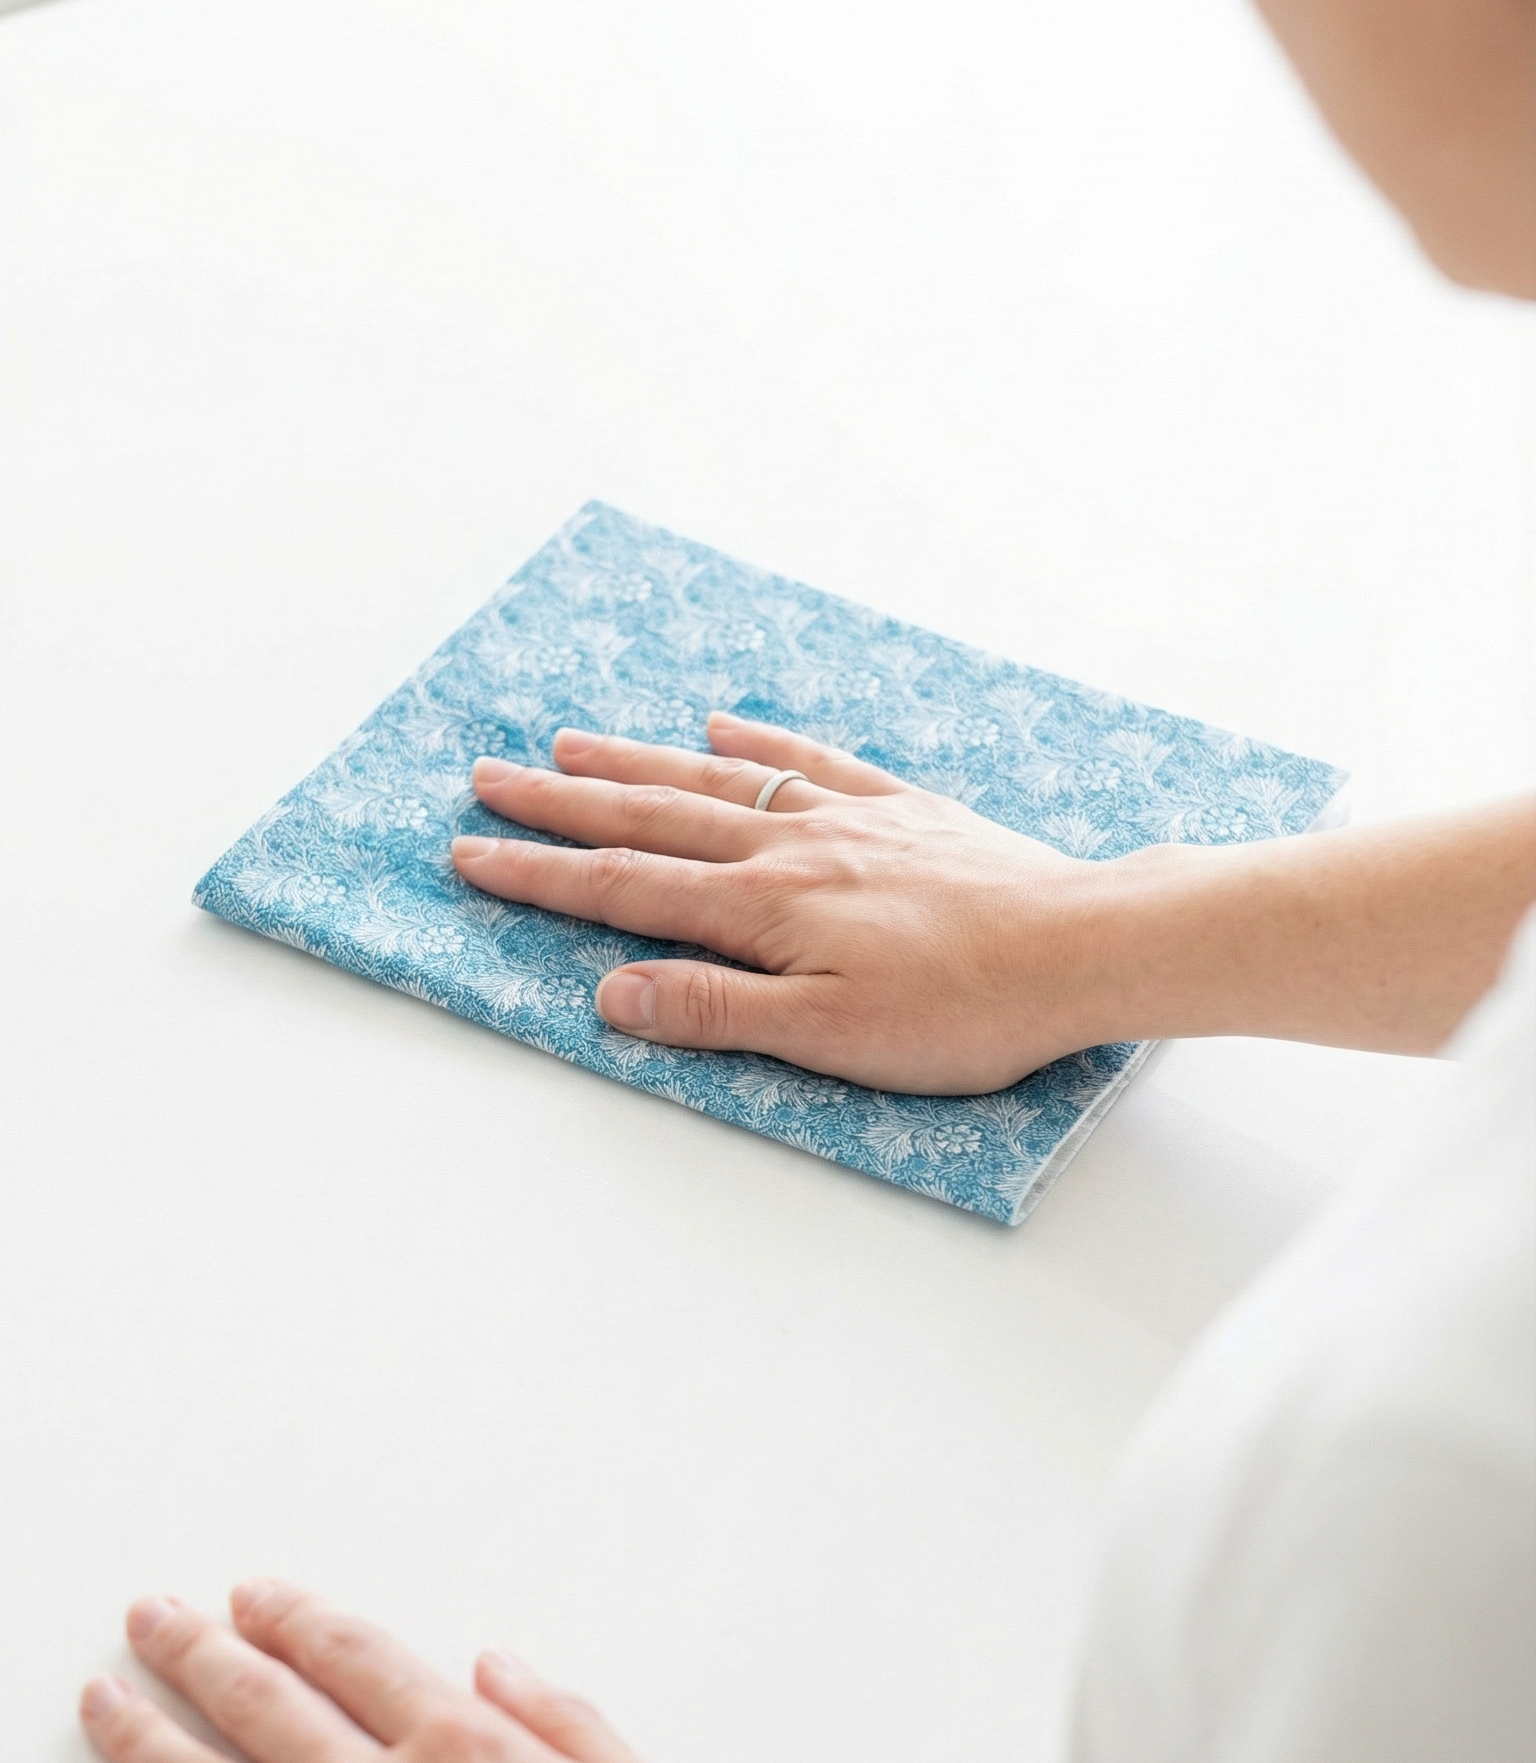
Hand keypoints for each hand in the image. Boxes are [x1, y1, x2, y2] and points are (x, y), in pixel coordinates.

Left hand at [78, 1583, 736, 1762]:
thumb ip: (565, 1720)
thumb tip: (505, 1671)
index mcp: (463, 1748)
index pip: (351, 1655)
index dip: (295, 1618)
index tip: (258, 1600)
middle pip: (262, 1702)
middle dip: (198, 1649)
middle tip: (155, 1619)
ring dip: (145, 1735)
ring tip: (106, 1700)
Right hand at [451, 712, 1112, 1092]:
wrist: (1078, 946)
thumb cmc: (961, 1010)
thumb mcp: (827, 1036)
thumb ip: (714, 1010)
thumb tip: (611, 993)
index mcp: (762, 908)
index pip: (624, 890)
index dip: (541, 877)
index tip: (471, 856)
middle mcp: (789, 847)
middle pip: (652, 818)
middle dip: (562, 804)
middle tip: (487, 779)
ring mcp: (846, 818)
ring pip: (717, 781)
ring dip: (637, 763)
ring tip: (571, 744)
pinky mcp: (902, 810)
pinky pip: (811, 761)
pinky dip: (757, 742)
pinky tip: (722, 725)